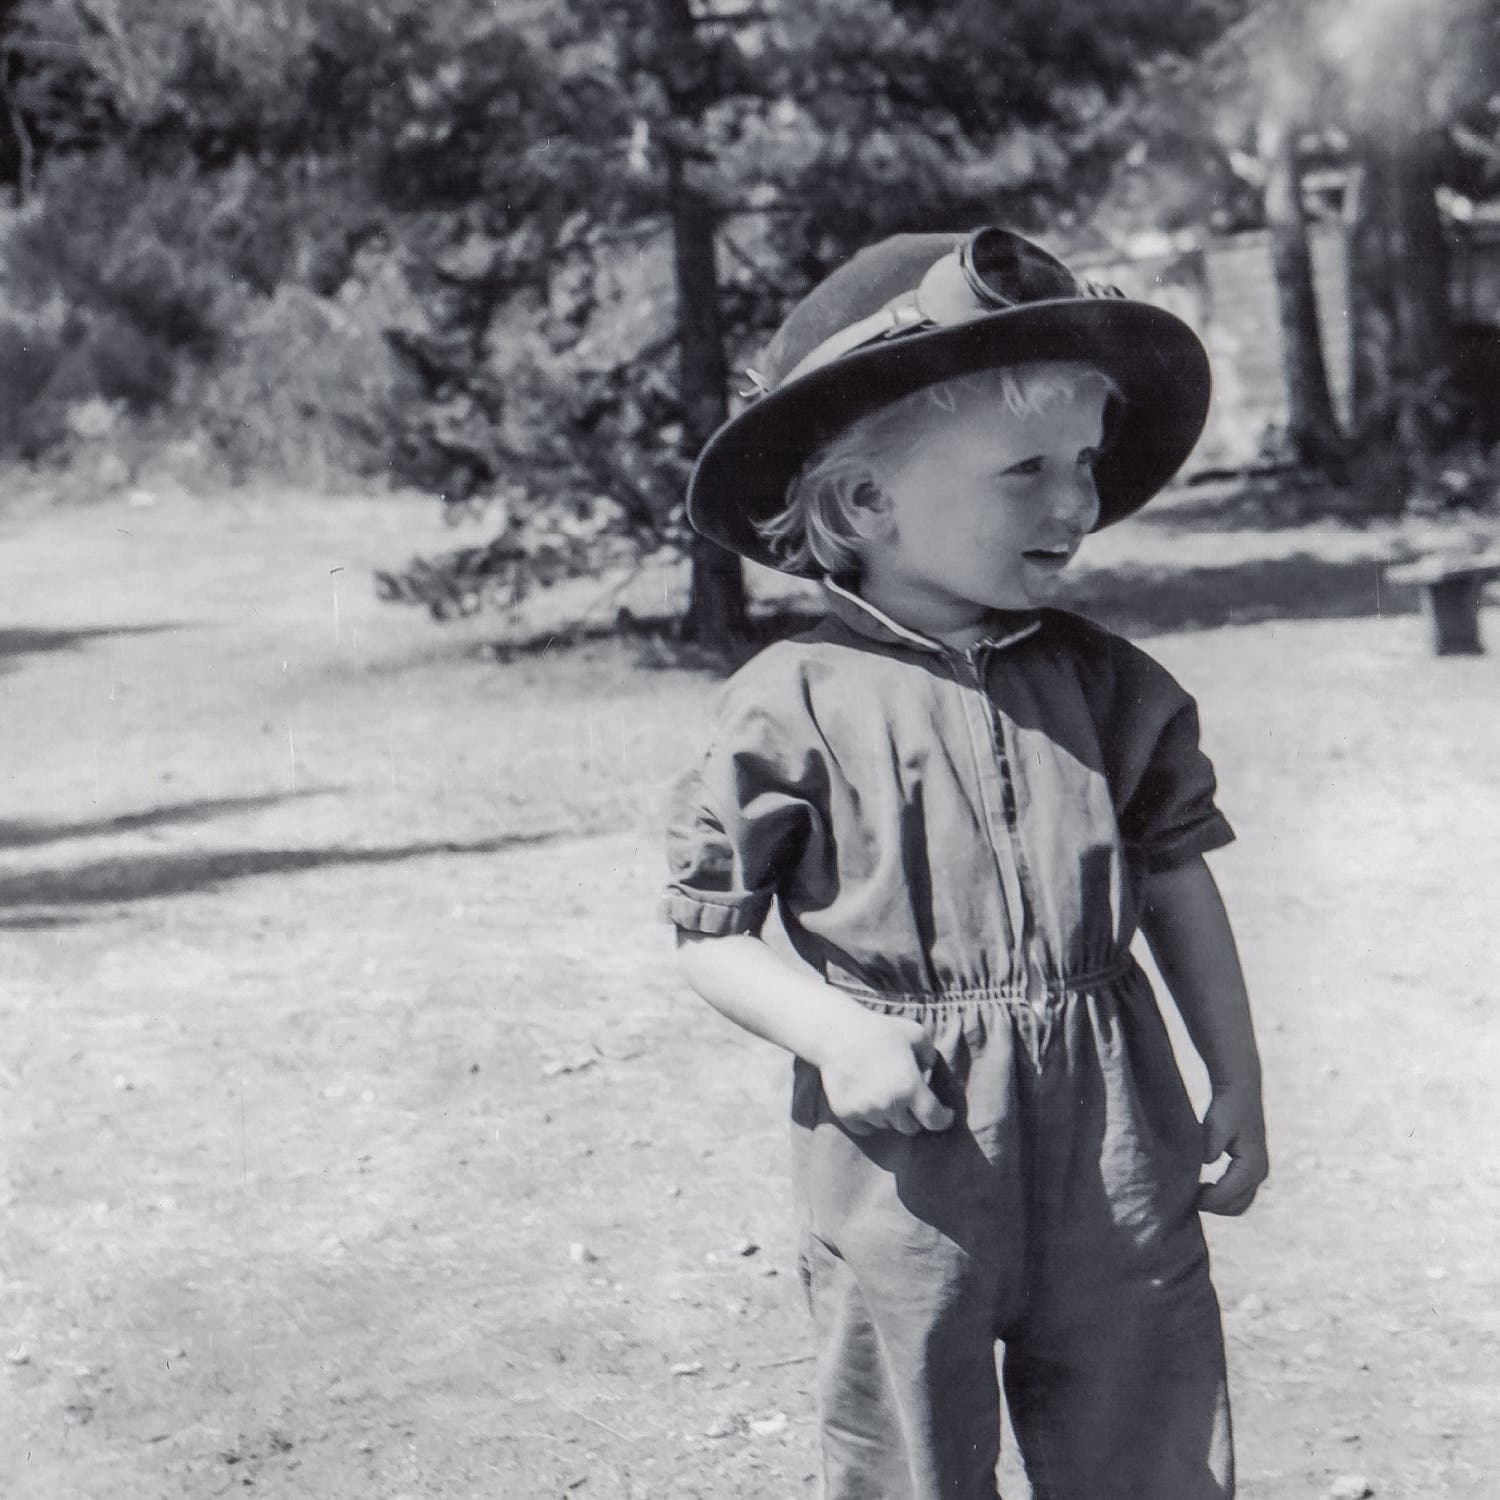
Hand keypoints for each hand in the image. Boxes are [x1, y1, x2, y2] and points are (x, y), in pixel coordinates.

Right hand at [816, 1012, 955, 1136]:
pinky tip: (866, 1101)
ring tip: (884, 1095)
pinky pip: (864, 1128)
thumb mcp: (915, 1033)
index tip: (946, 1115)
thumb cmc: (879, 1031)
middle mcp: (890, 1105)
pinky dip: (869, 1120)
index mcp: (910, 1088)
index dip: (944, 1120)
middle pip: (910, 1127)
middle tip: (909, 1101)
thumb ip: (929, 1055)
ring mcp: (866, 1112)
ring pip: (886, 1126)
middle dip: (914, 1116)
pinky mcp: (846, 1114)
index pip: (934, 1119)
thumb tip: (928, 1070)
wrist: (836, 1034)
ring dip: (890, 1116)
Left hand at [1194, 1082, 1267, 1214]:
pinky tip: (1205, 1187)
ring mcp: (1259, 1172)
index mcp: (1251, 1164)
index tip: (1190, 1199)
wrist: (1241, 1092)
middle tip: (1189, 1200)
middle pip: (1237, 1205)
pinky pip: (1241, 1194)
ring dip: (1220, 1205)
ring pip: (1241, 1203)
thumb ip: (1210, 1144)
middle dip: (1214, 1207)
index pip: (1229, 1194)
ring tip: (1196, 1195)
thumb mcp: (1216, 1124)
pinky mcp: (1253, 1169)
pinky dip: (1225, 1198)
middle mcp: (1260, 1172)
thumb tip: (1206, 1162)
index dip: (1209, 1201)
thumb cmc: (1226, 1107)